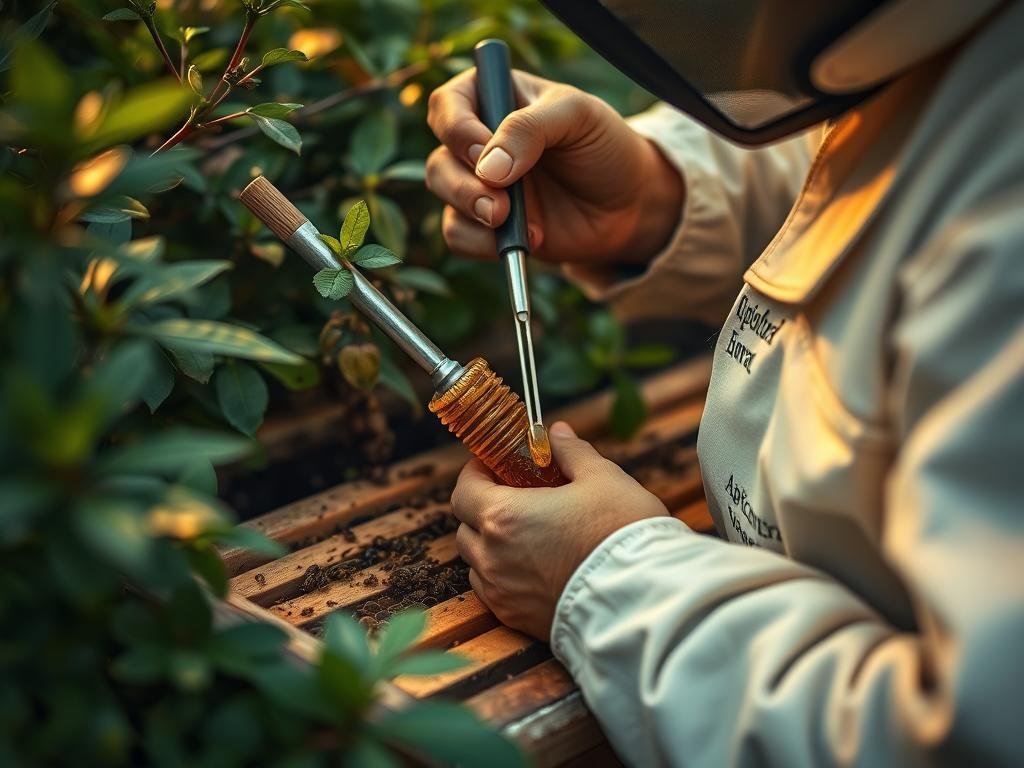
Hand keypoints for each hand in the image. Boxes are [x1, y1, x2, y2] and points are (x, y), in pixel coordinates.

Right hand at [426, 69, 683, 265]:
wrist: (630, 205)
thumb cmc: (605, 147)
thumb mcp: (578, 117)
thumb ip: (530, 129)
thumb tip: (486, 168)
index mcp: (495, 96)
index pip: (448, 104)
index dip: (457, 130)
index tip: (484, 152)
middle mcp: (479, 139)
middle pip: (439, 157)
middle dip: (463, 185)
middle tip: (500, 205)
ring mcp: (480, 183)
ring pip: (442, 196)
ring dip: (469, 211)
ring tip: (509, 222)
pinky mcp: (486, 224)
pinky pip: (459, 234)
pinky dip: (482, 243)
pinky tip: (527, 240)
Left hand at [450, 421, 669, 639]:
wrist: (643, 600)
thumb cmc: (622, 533)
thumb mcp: (602, 478)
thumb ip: (572, 453)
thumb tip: (556, 433)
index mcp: (504, 516)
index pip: (464, 490)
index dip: (475, 473)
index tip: (493, 465)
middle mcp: (492, 557)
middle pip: (465, 527)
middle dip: (482, 508)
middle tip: (513, 495)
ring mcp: (502, 593)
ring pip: (477, 563)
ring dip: (491, 545)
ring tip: (526, 533)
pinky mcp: (517, 620)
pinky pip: (493, 593)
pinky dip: (502, 576)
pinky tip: (533, 566)